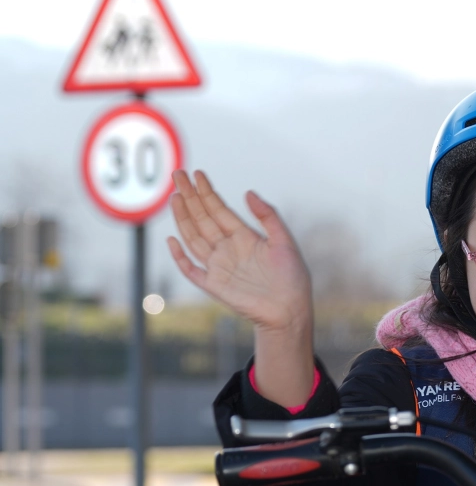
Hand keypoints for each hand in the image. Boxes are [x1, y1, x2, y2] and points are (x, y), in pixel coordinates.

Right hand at [166, 171, 315, 408]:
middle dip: (190, 197)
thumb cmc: (292, 279)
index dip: (208, 192)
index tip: (196, 174)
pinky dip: (180, 256)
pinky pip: (191, 269)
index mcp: (244, 237)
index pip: (220, 210)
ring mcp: (218, 266)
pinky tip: (172, 239)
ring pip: (193, 237)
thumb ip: (268, 217)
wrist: (290, 311)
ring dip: (183, 218)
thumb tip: (249, 192)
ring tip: (174, 196)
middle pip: (203, 218)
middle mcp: (228, 248)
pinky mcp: (213, 285)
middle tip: (177, 174)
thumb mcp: (285, 242)